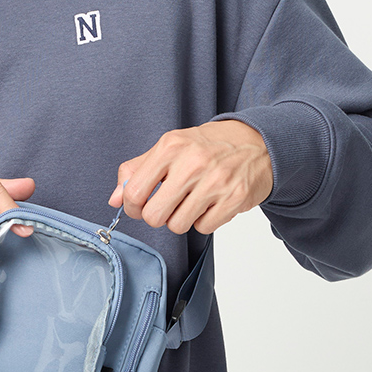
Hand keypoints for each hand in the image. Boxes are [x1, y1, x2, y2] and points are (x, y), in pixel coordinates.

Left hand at [107, 121, 272, 235]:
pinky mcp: (234, 198)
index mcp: (170, 146)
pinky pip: (203, 228)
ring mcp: (216, 181)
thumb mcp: (170, 147)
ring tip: (192, 201)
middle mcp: (193, 162)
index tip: (139, 205)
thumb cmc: (208, 146)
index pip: (134, 192)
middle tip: (167, 205)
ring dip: (181, 219)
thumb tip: (114, 199)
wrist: (257, 143)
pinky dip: (204, 221)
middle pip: (154, 216)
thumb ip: (137, 170)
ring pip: (178, 225)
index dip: (132, 206)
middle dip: (157, 216)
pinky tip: (210, 204)